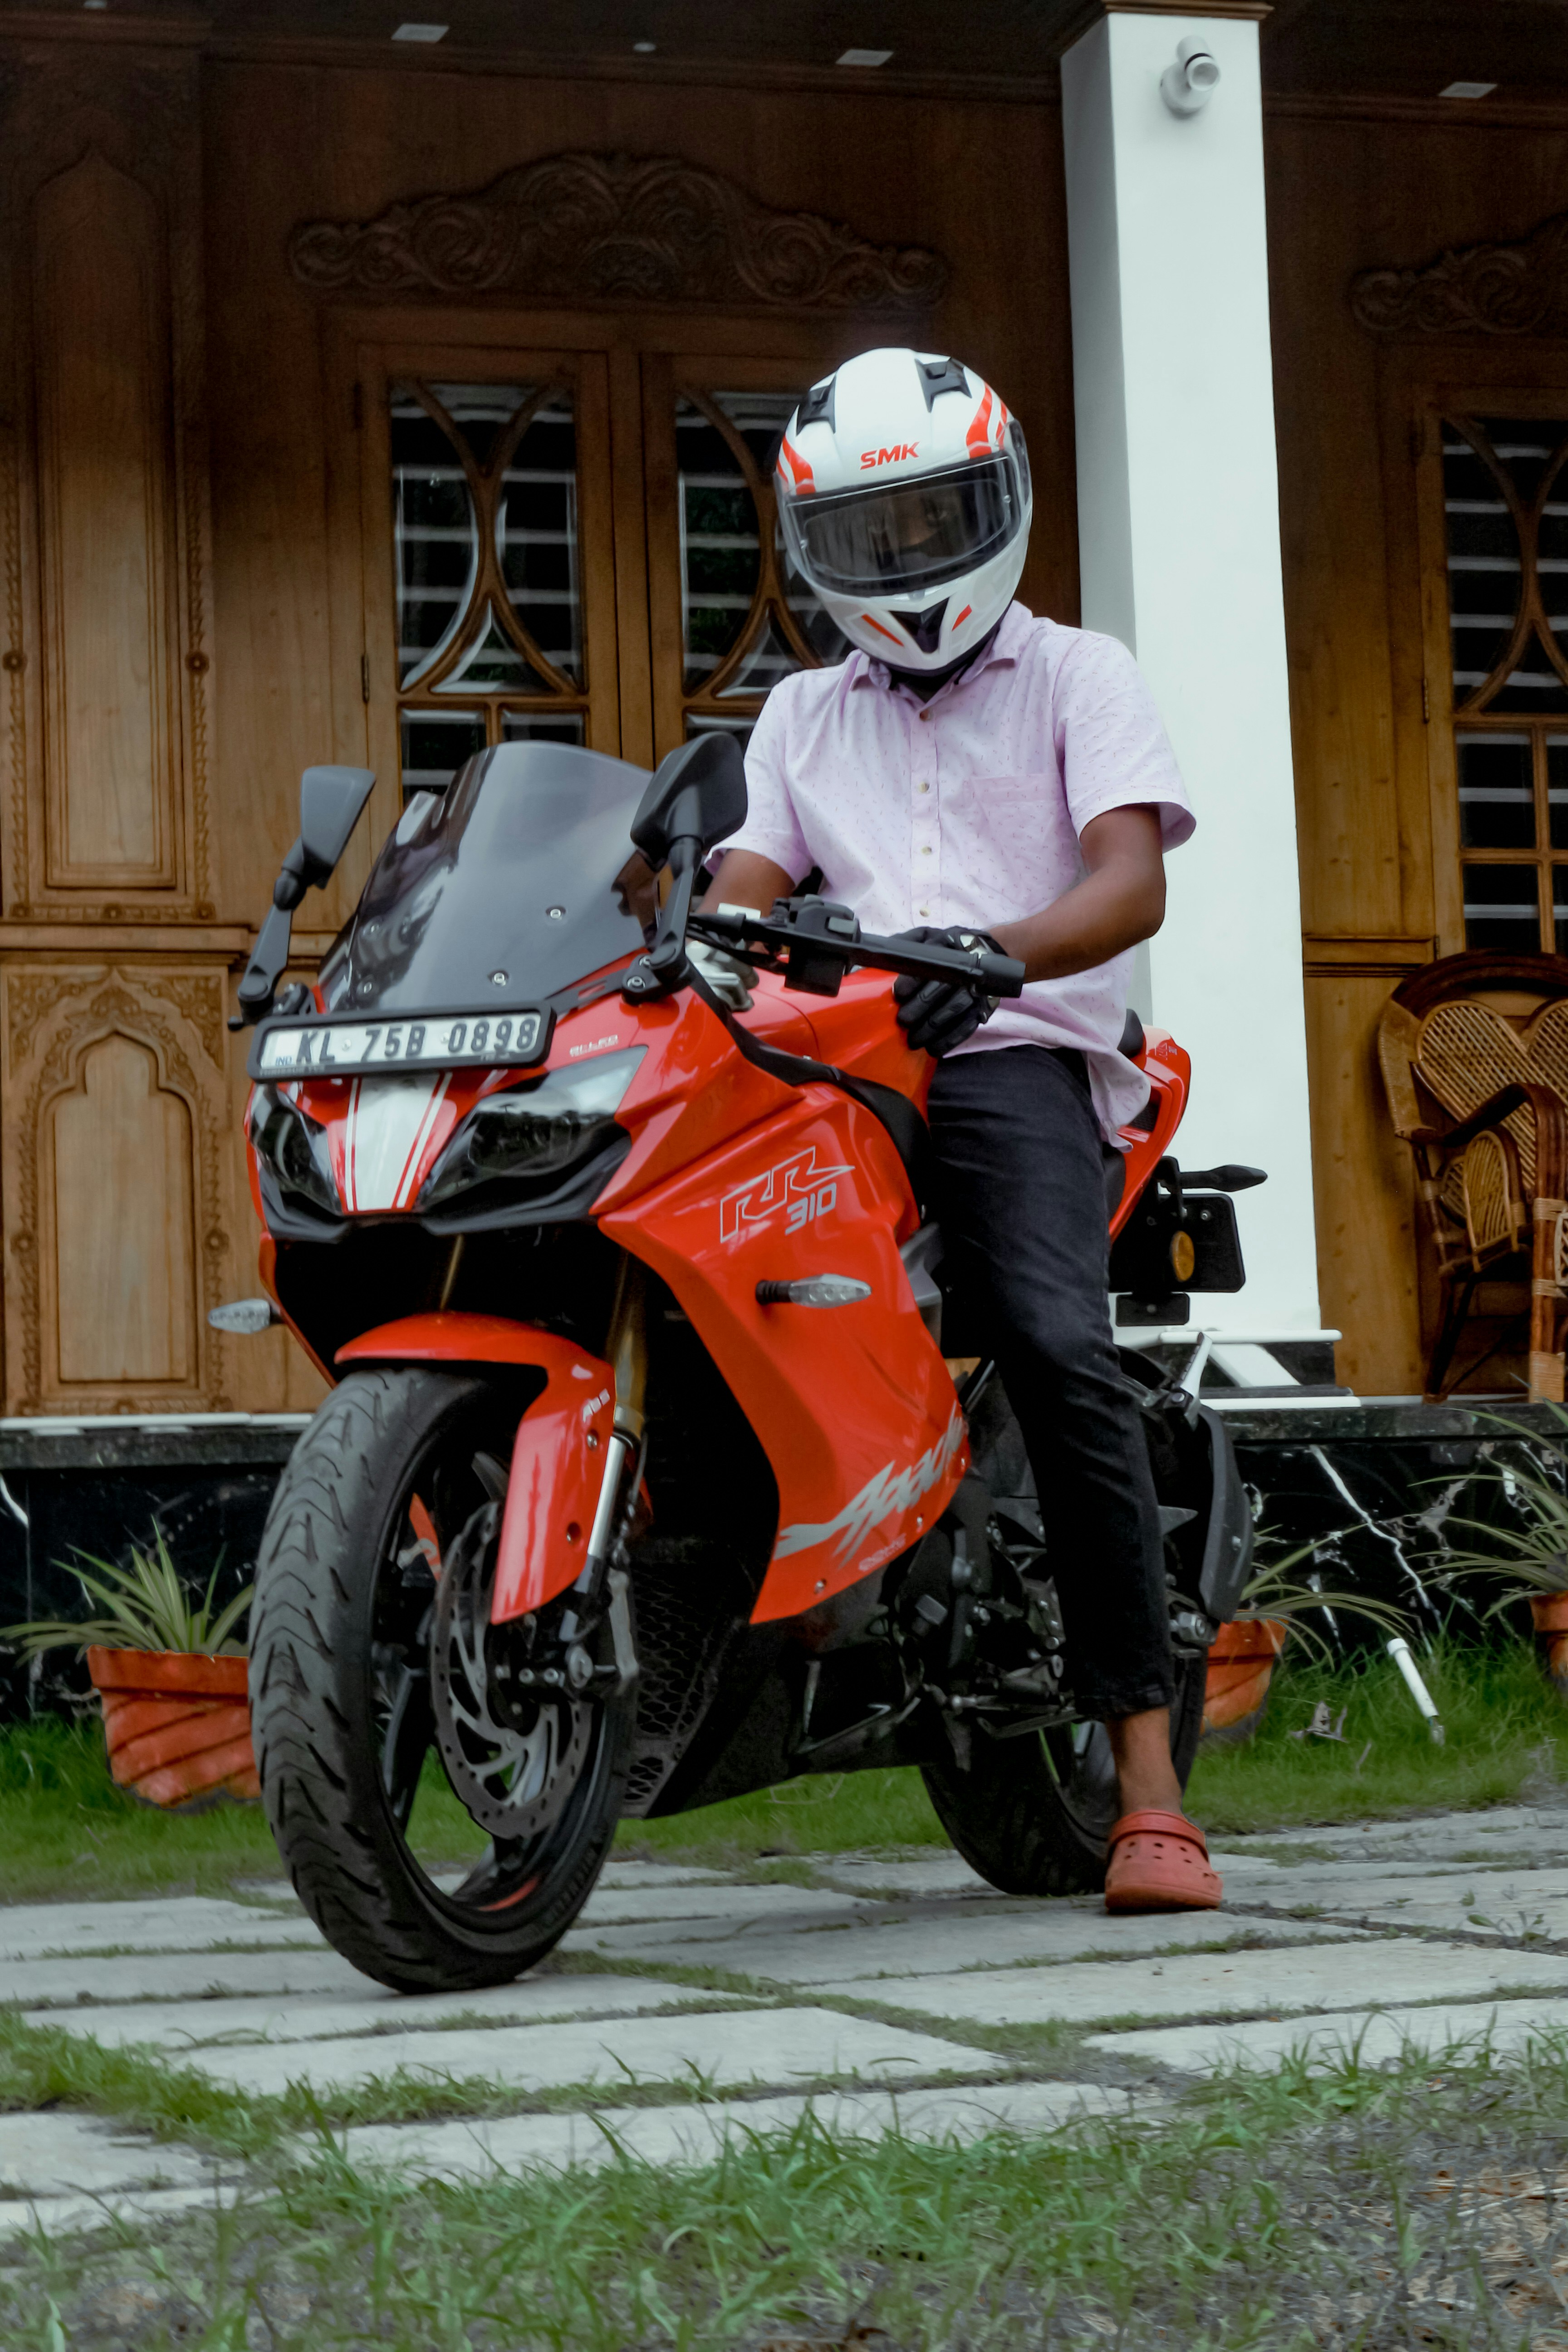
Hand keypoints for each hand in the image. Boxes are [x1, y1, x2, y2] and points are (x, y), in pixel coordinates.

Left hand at [892, 925, 1006, 1054]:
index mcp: (945, 945)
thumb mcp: (925, 937)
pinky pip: (967, 1026)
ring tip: (914, 1040)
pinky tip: (934, 1049)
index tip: (898, 994)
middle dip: (920, 1007)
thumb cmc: (944, 948)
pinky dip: (950, 1040)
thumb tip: (879, 953)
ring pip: (954, 1009)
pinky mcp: (983, 1007)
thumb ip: (904, 943)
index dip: (912, 980)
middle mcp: (963, 966)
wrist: (985, 952)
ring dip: (932, 1028)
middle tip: (903, 1021)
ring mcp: (976, 988)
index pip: (928, 964)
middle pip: (941, 988)